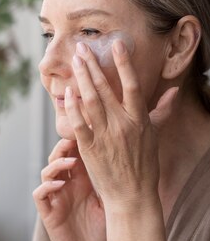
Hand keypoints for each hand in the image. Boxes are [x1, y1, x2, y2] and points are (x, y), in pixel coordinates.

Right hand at [32, 137, 106, 240]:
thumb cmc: (107, 232)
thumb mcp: (113, 200)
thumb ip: (114, 180)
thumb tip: (132, 155)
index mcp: (83, 180)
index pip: (76, 153)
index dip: (80, 141)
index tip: (91, 132)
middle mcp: (68, 186)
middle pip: (59, 156)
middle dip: (65, 146)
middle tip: (76, 139)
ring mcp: (56, 198)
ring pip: (47, 171)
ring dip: (56, 164)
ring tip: (70, 162)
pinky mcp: (48, 213)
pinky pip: (40, 194)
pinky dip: (47, 186)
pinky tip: (59, 183)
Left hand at [66, 40, 177, 211]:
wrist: (132, 195)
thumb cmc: (144, 165)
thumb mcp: (155, 135)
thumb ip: (161, 111)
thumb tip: (173, 91)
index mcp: (139, 119)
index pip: (132, 84)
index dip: (124, 63)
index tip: (116, 44)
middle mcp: (122, 124)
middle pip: (105, 88)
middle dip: (93, 65)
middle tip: (82, 47)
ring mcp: (105, 135)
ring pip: (90, 101)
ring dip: (81, 78)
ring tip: (75, 60)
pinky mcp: (90, 147)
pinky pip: (79, 123)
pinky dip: (72, 106)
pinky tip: (67, 92)